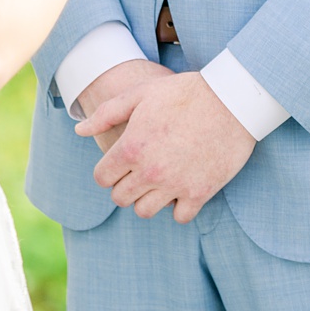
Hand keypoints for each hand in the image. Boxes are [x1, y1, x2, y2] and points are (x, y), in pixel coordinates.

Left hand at [78, 69, 253, 222]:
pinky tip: (180, 189)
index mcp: (130, 148)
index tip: (117, 164)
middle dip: (123, 186)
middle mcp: (149, 171)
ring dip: (146, 199)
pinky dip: (178, 207)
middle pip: (120, 198)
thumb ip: (105, 114)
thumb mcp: (138, 95)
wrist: (230, 100)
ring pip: (145, 212)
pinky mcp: (201, 193)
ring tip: (156, 183)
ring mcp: (175, 185)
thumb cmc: (181, 93)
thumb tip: (79, 129)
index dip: (106, 171)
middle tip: (136, 173)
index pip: (101, 178)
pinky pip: (180, 217)